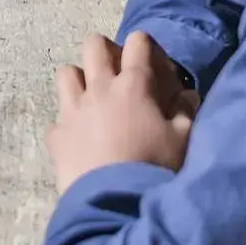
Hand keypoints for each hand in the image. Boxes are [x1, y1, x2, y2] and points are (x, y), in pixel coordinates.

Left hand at [49, 33, 196, 189]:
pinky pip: (58, 117)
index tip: (150, 59)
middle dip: (105, 49)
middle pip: (94, 45)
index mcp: (132, 86)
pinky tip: (79, 137)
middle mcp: (99, 89)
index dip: (145, 44)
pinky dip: (68, 123)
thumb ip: (185, 112)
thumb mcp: (182, 140)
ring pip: (66, 73)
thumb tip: (188, 95)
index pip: (138, 43)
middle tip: (116, 70)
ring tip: (91, 97)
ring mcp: (73, 110)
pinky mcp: (57, 134)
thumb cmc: (153, 167)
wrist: (114, 201)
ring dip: (79, 79)